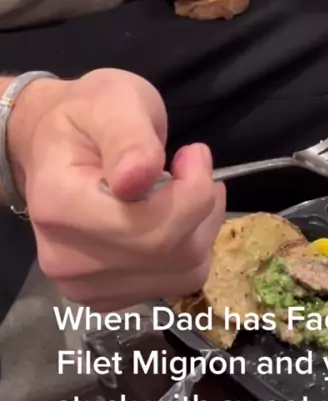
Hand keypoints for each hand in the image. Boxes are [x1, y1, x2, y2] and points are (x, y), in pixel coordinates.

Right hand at [8, 68, 224, 309]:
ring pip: (181, 271)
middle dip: (200, 206)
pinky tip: (172, 217)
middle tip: (195, 167)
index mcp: (59, 203)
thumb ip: (128, 137)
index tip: (193, 153)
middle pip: (168, 251)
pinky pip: (174, 282)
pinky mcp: (104, 298)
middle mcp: (64, 257)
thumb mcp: (113, 102)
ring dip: (201, 227)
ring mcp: (82, 285)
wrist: (55, 146)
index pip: (148, 225)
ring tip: (185, 190)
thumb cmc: (88, 116)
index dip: (192, 192)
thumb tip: (138, 175)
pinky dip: (189, 248)